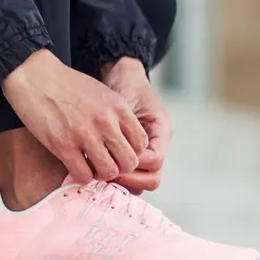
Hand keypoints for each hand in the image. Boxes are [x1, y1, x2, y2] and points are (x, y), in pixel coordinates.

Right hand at [2, 50, 148, 182]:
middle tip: (107, 164)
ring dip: (101, 174)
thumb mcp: (101, 93)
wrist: (35, 75)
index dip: (133, 153)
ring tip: (91, 167)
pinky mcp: (64, 145)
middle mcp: (106, 122)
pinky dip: (82, 176)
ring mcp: (85, 134)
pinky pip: (83, 175)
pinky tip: (76, 167)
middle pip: (129, 162)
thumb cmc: (66, 84)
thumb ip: (115, 115)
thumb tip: (123, 140)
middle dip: (119, 168)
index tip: (120, 154)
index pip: (142, 143)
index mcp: (118, 107)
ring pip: (109, 172)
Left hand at [102, 58, 172, 193]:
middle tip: (105, 174)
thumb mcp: (124, 99)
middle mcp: (157, 145)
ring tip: (100, 175)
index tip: (112, 158)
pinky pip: (129, 176)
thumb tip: (109, 146)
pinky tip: (97, 171)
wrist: (122, 76)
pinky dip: (116, 179)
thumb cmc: (125, 83)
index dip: (134, 164)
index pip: (155, 161)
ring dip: (122, 183)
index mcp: (162, 131)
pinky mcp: (132, 155)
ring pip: (141, 182)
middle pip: (152, 178)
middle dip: (130, 180)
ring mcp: (146, 152)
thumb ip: (121, 123)